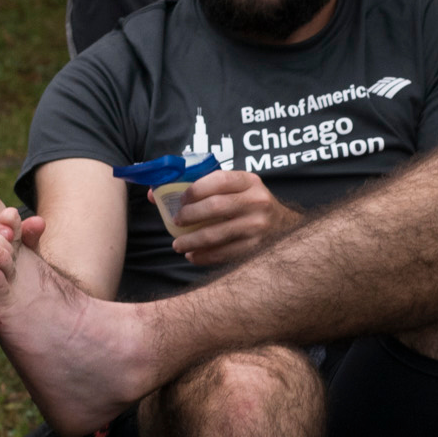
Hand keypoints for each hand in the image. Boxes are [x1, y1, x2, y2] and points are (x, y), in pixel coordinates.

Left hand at [169, 167, 299, 266]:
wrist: (284, 227)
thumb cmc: (249, 204)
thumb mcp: (236, 188)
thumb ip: (202, 187)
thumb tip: (153, 193)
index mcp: (249, 181)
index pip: (219, 179)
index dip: (195, 189)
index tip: (180, 200)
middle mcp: (257, 202)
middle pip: (216, 207)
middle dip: (190, 216)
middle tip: (176, 222)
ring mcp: (258, 226)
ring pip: (217, 234)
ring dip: (192, 241)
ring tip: (178, 245)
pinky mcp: (256, 248)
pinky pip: (225, 254)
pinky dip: (205, 257)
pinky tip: (193, 256)